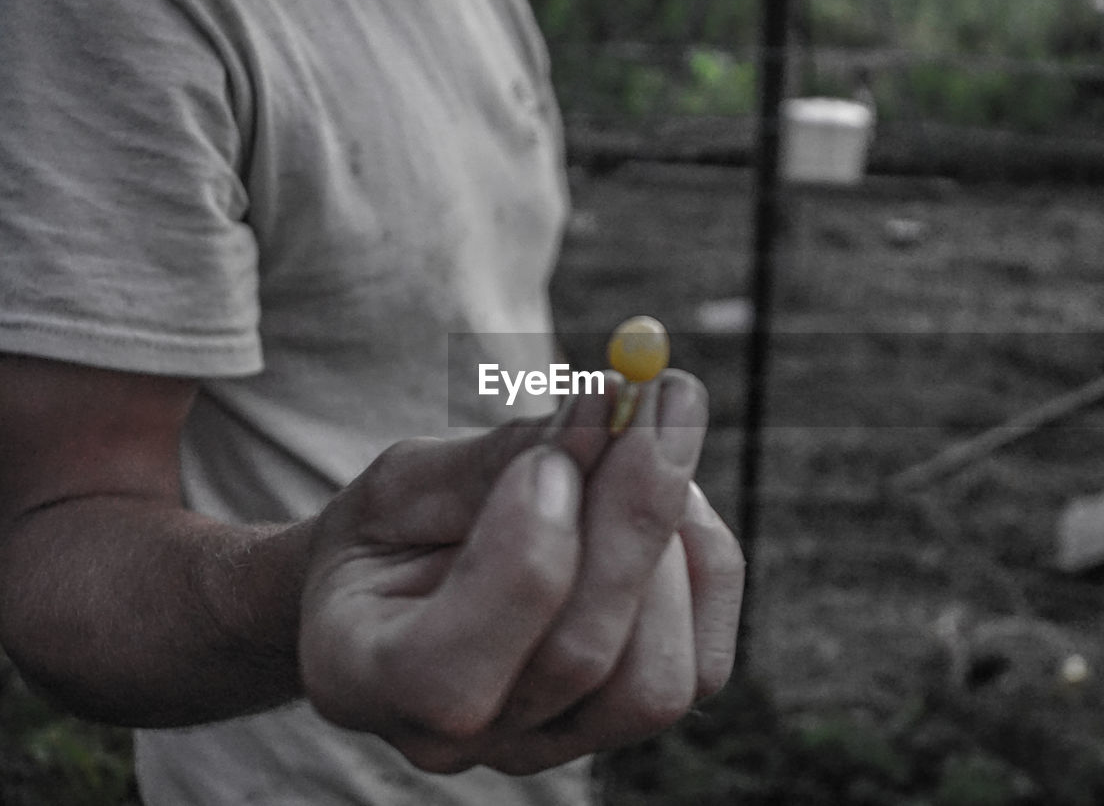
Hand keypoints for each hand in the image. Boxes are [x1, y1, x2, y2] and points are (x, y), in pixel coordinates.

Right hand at [297, 370, 743, 774]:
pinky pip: (701, 667)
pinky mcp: (625, 721)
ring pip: (654, 680)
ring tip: (643, 446)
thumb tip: (613, 402)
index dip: (520, 564)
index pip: (450, 679)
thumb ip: (498, 456)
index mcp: (364, 679)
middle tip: (653, 395)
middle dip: (627, 515)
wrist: (404, 586)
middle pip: (578, 659)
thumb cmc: (395, 528)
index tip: (548, 457)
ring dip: (668, 539)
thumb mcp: (409, 478)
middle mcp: (464, 740)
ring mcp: (553, 743)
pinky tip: (675, 497)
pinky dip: (705, 564)